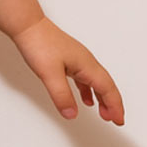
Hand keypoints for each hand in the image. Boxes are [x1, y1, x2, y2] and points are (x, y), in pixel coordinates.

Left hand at [10, 17, 124, 125]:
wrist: (27, 26)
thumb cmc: (39, 43)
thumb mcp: (49, 74)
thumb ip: (62, 95)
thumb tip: (72, 114)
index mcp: (87, 64)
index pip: (107, 89)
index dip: (115, 106)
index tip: (119, 120)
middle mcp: (86, 61)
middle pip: (106, 85)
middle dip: (113, 104)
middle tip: (115, 120)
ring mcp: (78, 59)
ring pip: (96, 82)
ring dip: (102, 98)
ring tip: (104, 113)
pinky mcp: (68, 59)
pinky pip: (85, 78)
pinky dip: (89, 90)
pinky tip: (86, 99)